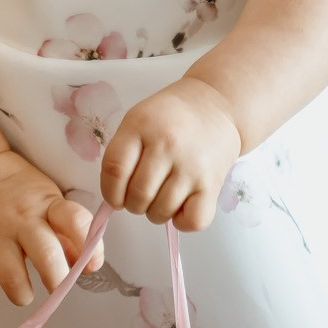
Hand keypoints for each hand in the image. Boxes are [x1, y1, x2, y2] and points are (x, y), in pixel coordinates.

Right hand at [0, 152, 100, 311]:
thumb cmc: (21, 192)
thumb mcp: (51, 201)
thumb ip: (69, 232)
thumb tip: (87, 265)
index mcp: (47, 206)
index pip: (75, 222)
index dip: (91, 249)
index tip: (92, 266)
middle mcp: (21, 221)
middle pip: (47, 256)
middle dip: (57, 280)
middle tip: (57, 286)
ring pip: (11, 277)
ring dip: (22, 294)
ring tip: (23, 292)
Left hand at [100, 78, 241, 230]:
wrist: (217, 106)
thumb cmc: (172, 117)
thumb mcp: (138, 120)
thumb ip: (122, 153)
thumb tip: (115, 198)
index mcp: (142, 126)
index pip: (114, 170)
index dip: (110, 192)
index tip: (116, 196)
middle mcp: (167, 145)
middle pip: (137, 195)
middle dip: (134, 203)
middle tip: (143, 193)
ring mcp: (191, 166)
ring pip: (160, 212)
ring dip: (156, 212)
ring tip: (163, 194)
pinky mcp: (212, 184)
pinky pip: (192, 221)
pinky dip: (182, 221)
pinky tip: (182, 204)